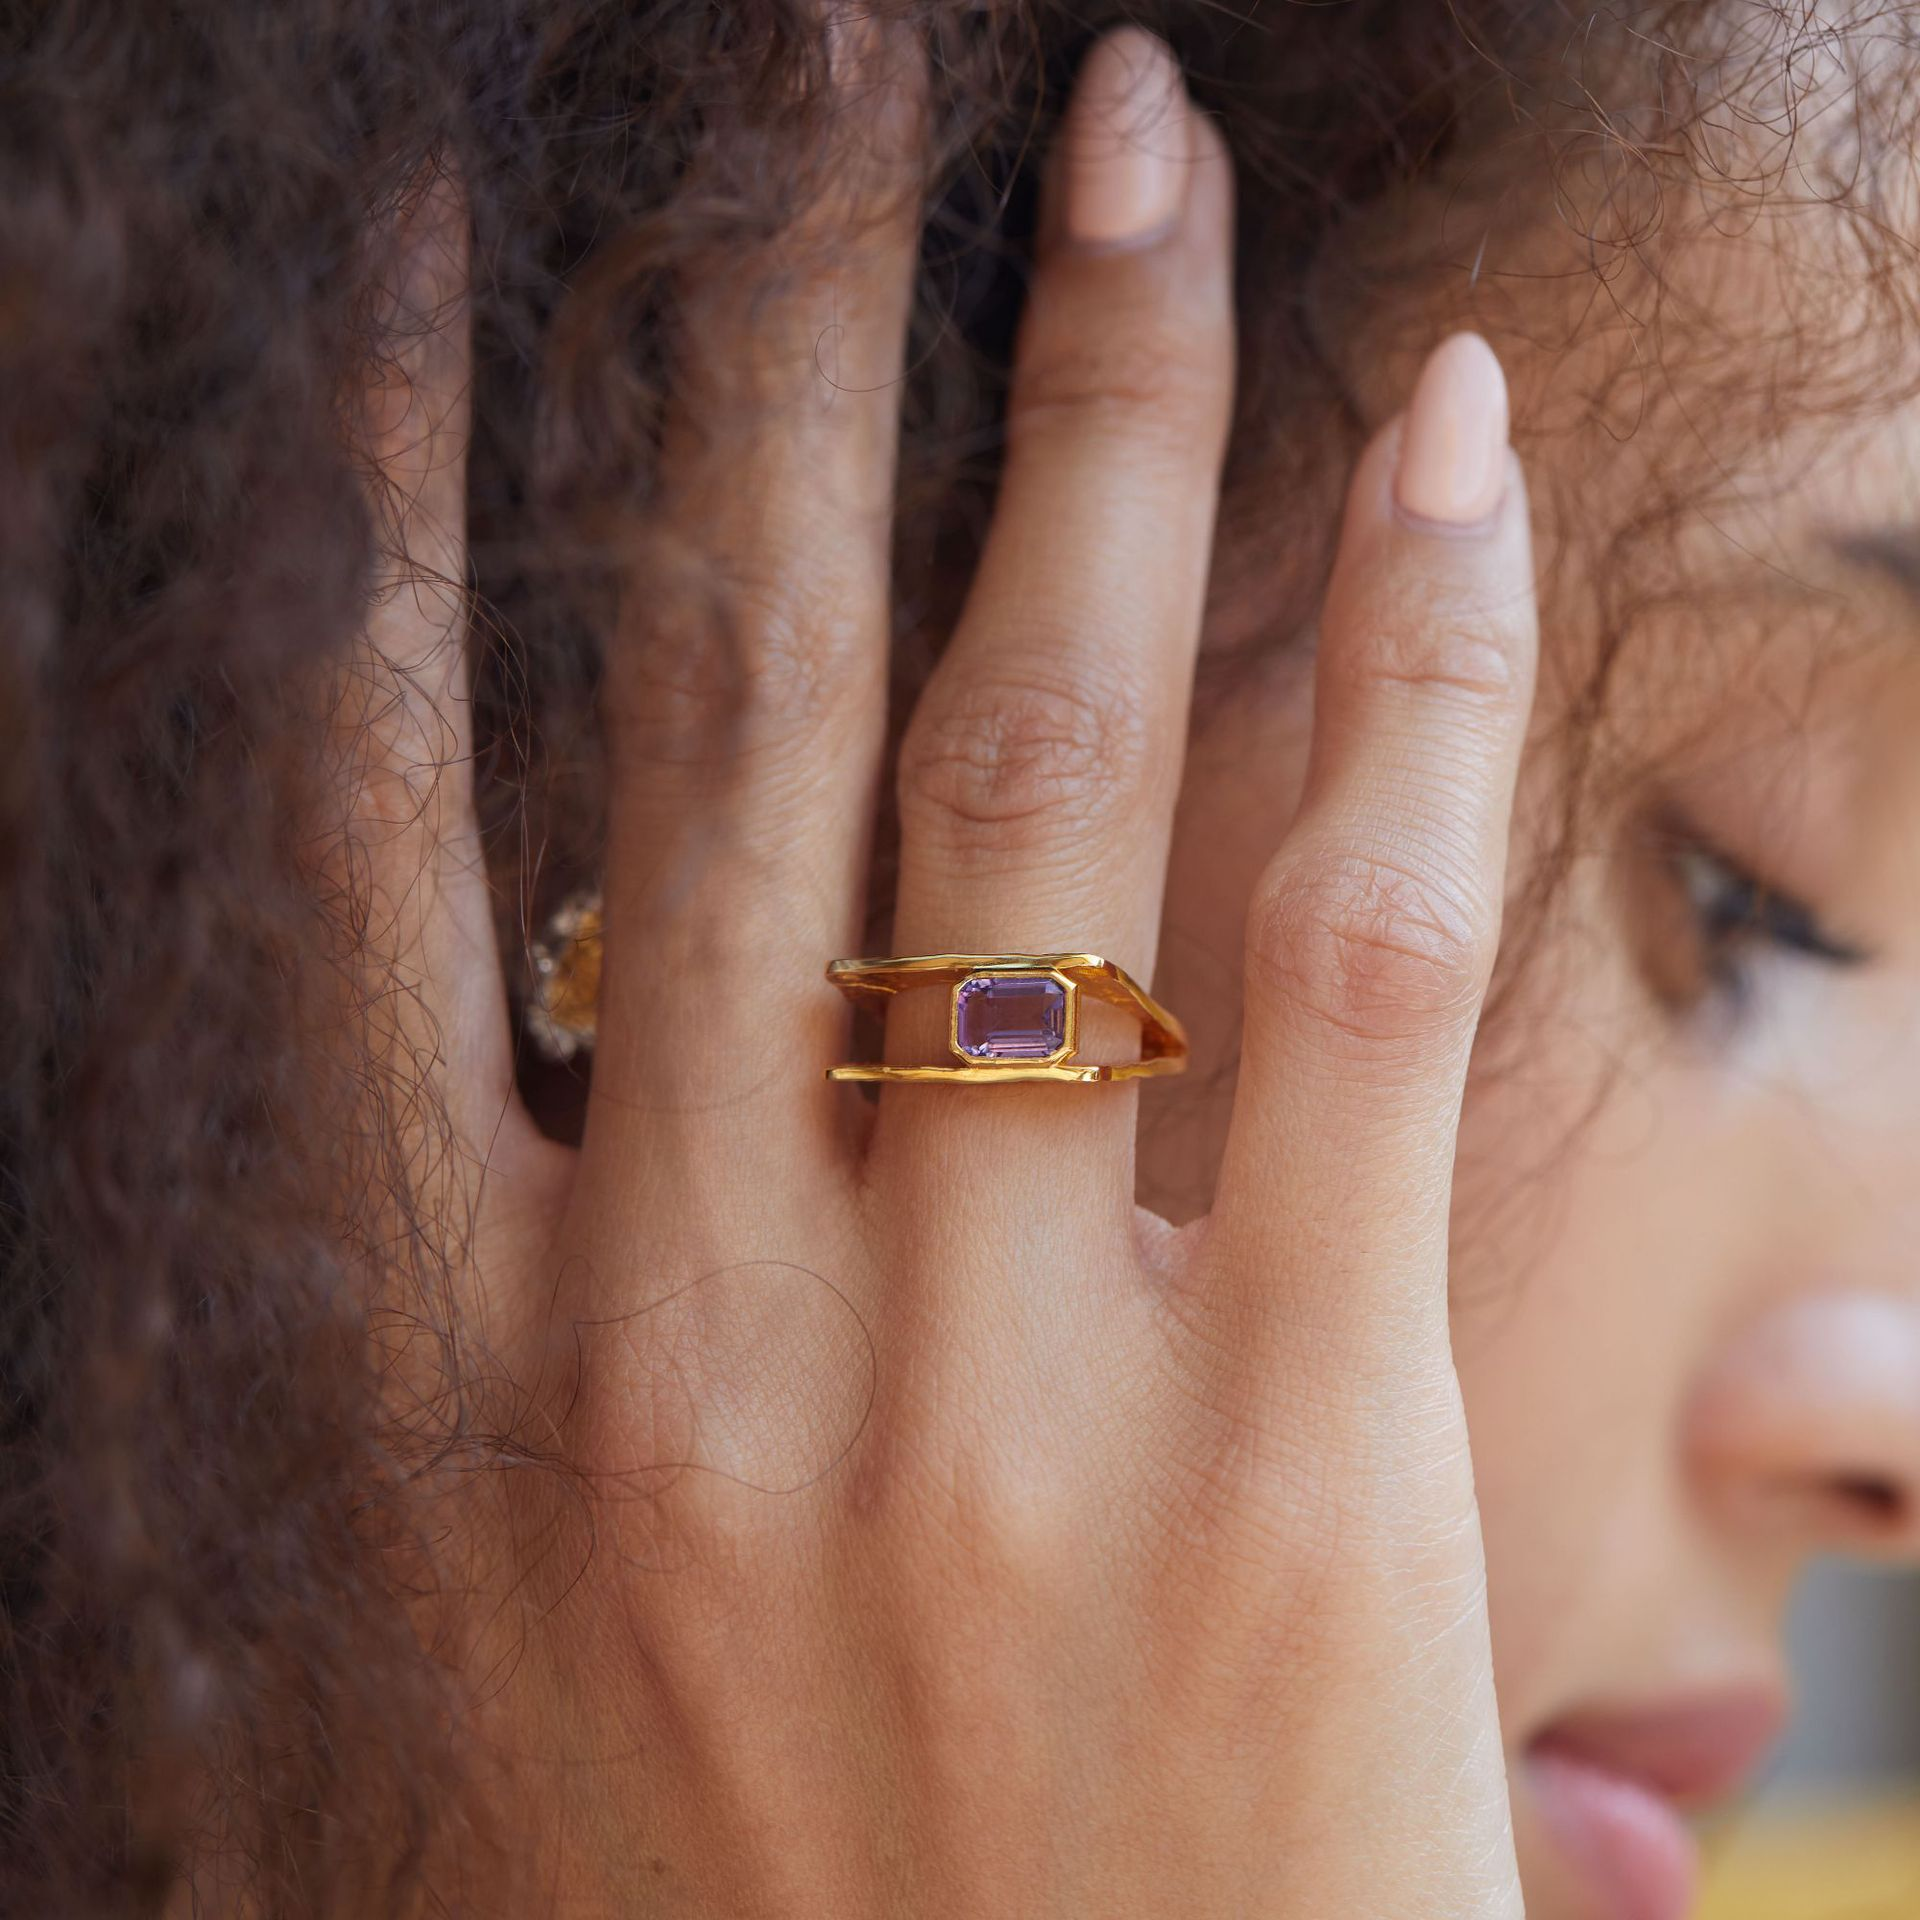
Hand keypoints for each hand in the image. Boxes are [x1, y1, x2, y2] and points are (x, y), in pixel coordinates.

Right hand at [345, 22, 1536, 1916]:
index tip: (449, 270)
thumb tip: (544, 958)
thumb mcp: (514, 1591)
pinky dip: (1399, 662)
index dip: (396, 500)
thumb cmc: (720, 1903)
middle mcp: (690, 1335)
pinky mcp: (1297, 1465)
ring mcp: (997, 1394)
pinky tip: (1430, 426)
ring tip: (1122, 148)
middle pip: (736, 704)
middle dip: (772, 337)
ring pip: (1044, 768)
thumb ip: (510, 1276)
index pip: (383, 823)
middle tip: (817, 67)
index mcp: (452, 1376)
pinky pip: (1361, 950)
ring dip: (1086, 407)